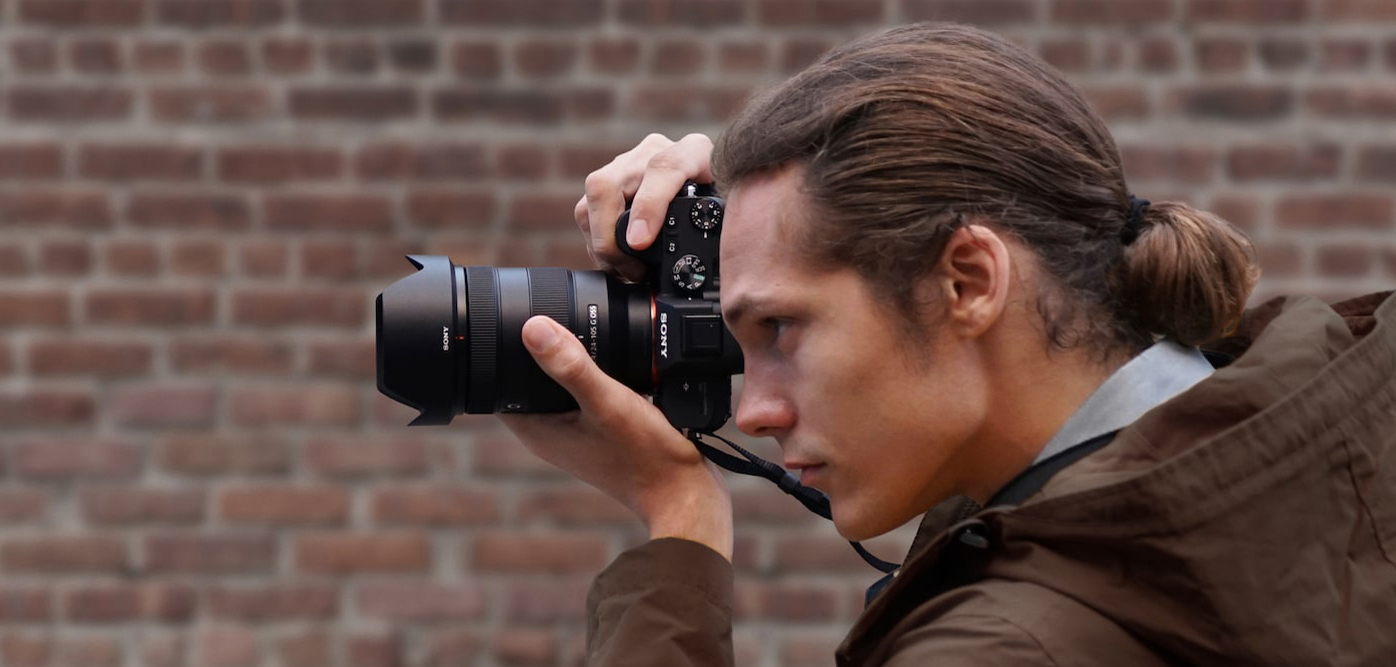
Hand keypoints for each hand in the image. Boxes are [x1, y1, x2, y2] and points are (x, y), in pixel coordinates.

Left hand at [499, 315, 733, 560]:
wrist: (685, 492)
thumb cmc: (646, 458)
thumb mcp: (607, 402)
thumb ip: (571, 367)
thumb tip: (533, 328)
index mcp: (538, 430)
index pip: (497, 384)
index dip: (502, 350)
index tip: (516, 319)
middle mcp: (551, 432)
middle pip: (529, 379)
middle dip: (538, 348)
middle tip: (554, 314)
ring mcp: (576, 432)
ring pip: (559, 384)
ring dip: (568, 359)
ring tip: (583, 331)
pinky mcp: (600, 430)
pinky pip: (585, 392)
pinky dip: (593, 372)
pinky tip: (612, 357)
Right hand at [575, 133, 714, 282]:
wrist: (718, 185)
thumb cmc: (729, 202)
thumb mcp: (733, 213)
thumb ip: (720, 226)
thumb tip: (707, 264)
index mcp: (694, 151)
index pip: (665, 168)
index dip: (648, 206)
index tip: (640, 242)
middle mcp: (655, 150)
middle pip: (607, 184)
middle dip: (608, 237)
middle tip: (632, 271)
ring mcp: (629, 163)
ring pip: (592, 198)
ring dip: (600, 242)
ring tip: (626, 271)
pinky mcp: (613, 180)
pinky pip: (588, 208)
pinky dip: (597, 240)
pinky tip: (617, 261)